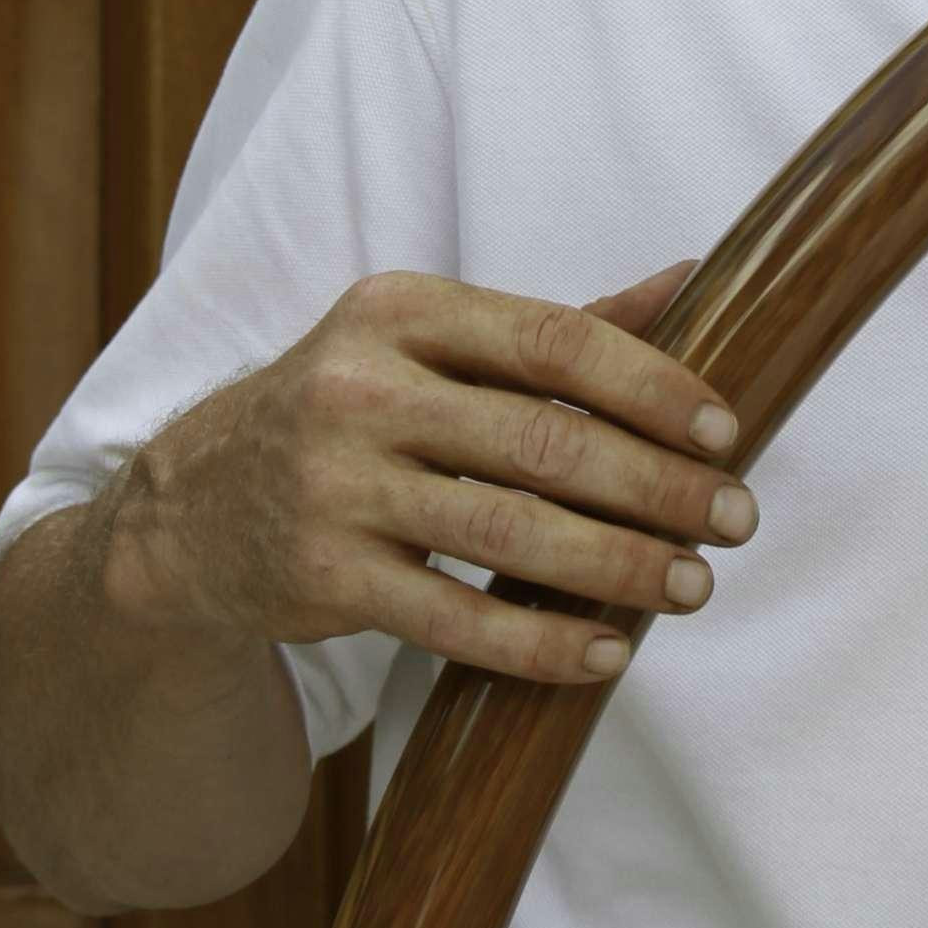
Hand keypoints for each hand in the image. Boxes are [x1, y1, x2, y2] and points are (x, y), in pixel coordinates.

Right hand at [105, 260, 754, 685]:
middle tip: (735, 519)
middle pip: (544, 441)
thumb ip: (554, 327)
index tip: (725, 430)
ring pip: (508, 534)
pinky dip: (541, 644)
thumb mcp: (427, 344)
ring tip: (692, 586)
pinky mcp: (322, 578)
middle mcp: (359, 389)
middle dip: (658, 486)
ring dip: (618, 567)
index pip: (554, 339)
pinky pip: (455, 623)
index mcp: (398, 311)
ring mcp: (334, 487)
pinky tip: (607, 652)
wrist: (192, 512)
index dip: (652, 385)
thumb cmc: (350, 414)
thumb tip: (697, 275)